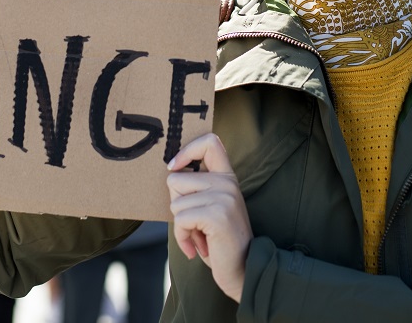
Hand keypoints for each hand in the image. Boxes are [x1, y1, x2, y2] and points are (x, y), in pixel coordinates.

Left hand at [167, 133, 251, 302]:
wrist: (242, 269)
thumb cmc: (218, 239)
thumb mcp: (211, 205)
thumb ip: (196, 187)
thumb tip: (170, 171)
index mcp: (227, 176)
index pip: (209, 142)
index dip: (186, 150)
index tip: (174, 167)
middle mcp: (227, 182)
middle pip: (175, 179)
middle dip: (177, 205)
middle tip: (196, 223)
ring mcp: (224, 197)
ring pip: (175, 203)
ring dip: (181, 225)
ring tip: (200, 235)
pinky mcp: (217, 215)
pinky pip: (180, 219)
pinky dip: (182, 237)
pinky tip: (196, 247)